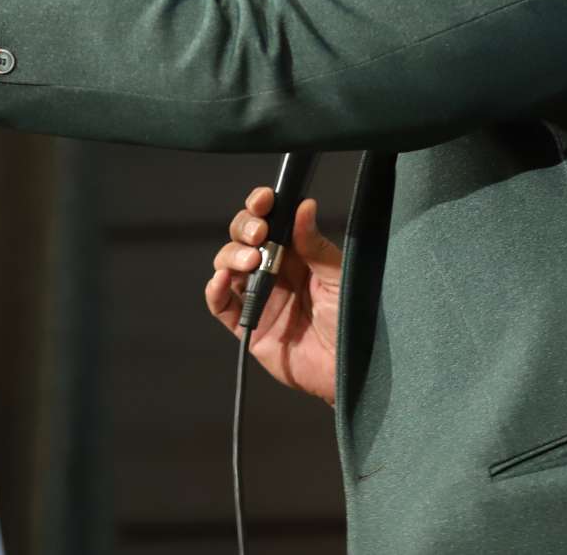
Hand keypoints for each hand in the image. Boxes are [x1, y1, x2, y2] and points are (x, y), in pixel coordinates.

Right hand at [205, 185, 341, 405]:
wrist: (350, 366)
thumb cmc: (352, 319)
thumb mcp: (337, 277)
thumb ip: (315, 245)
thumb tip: (304, 206)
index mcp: (297, 253)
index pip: (271, 221)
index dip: (261, 207)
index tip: (263, 200)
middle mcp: (274, 271)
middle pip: (243, 238)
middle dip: (244, 227)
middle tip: (259, 233)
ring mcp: (259, 297)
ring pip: (228, 265)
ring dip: (232, 256)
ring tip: (250, 260)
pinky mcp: (248, 325)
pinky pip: (222, 305)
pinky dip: (214, 291)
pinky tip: (221, 280)